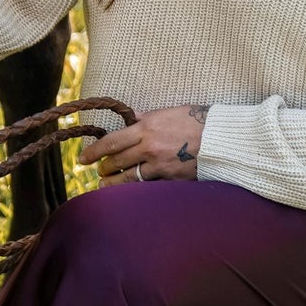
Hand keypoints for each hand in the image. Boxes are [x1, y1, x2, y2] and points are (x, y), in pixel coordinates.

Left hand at [78, 104, 208, 183]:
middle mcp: (149, 147)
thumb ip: (148, 118)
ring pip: (128, 179)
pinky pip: (148, 186)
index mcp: (146, 127)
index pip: (111, 141)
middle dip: (104, 169)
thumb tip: (133, 118)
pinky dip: (138, 190)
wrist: (223, 138)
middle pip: (116, 162)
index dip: (94, 152)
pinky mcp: (171, 179)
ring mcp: (160, 165)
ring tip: (105, 187)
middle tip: (99, 171)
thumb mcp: (170, 112)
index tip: (83, 159)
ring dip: (114, 184)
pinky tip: (132, 194)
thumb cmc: (198, 120)